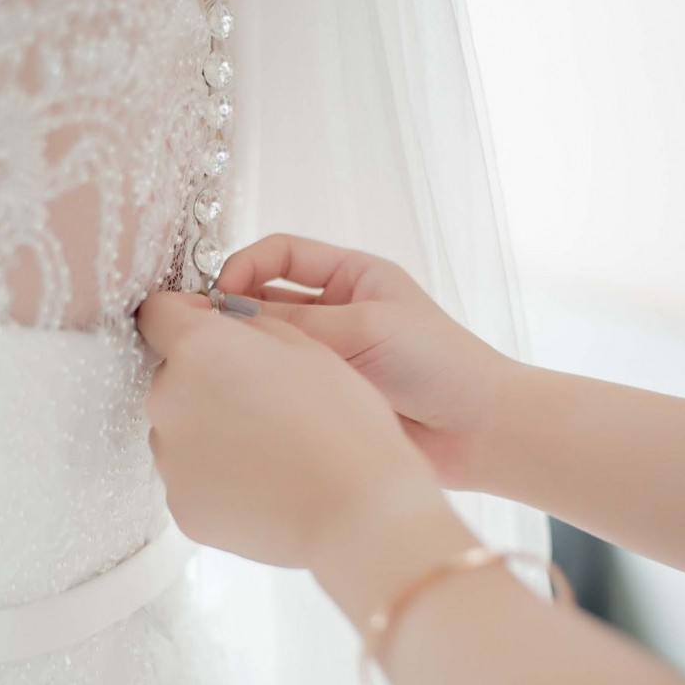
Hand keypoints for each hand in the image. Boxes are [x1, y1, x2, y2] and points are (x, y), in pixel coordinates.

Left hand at [136, 291, 445, 568]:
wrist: (356, 511)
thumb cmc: (341, 423)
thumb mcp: (306, 345)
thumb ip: (248, 325)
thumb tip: (221, 325)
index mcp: (198, 350)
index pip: (158, 313)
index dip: (185, 315)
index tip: (214, 328)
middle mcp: (168, 400)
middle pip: (172, 376)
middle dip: (207, 379)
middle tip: (261, 398)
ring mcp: (170, 459)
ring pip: (180, 428)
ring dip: (210, 428)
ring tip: (267, 447)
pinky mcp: (181, 505)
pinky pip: (191, 476)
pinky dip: (217, 475)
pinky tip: (262, 482)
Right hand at [217, 234, 515, 487]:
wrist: (479, 431)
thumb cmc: (438, 363)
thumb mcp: (366, 325)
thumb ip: (297, 323)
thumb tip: (227, 316)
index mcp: (352, 276)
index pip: (281, 254)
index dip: (245, 265)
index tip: (219, 292)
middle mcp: (336, 312)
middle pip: (266, 298)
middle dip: (234, 311)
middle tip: (205, 335)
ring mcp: (329, 356)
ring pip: (270, 345)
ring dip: (246, 351)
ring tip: (220, 366)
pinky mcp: (325, 397)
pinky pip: (281, 385)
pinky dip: (258, 386)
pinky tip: (241, 395)